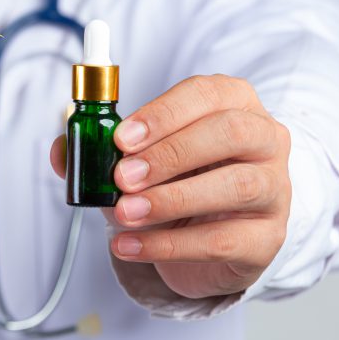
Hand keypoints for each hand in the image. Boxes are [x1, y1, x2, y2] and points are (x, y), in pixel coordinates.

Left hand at [51, 74, 290, 298]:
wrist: (214, 236)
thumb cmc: (178, 179)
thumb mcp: (138, 158)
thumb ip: (98, 150)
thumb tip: (63, 151)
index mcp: (234, 103)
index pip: (207, 94)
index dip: (163, 114)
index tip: (121, 138)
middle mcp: (265, 139)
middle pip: (230, 132)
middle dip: (170, 154)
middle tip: (121, 177)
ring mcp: (275, 189)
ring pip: (236, 186)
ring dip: (172, 199)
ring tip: (124, 214)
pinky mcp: (267, 238)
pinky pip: (223, 241)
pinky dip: (169, 245)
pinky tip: (130, 246)